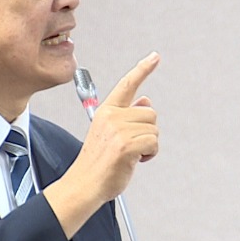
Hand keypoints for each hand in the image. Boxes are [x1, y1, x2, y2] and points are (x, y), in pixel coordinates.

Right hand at [44, 52, 159, 237]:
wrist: (84, 184)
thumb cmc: (97, 162)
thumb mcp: (109, 132)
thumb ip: (127, 115)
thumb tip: (146, 102)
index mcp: (106, 110)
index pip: (127, 84)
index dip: (143, 69)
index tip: (155, 57)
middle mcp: (111, 116)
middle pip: (150, 113)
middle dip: (147, 131)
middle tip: (131, 146)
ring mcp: (118, 130)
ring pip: (154, 129)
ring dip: (149, 144)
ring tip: (130, 154)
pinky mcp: (126, 145)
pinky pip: (154, 143)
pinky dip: (150, 154)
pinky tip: (135, 160)